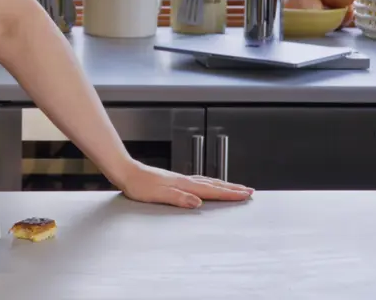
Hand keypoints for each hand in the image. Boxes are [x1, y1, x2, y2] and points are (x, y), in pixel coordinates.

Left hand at [114, 162, 253, 208]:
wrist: (126, 172)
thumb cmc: (138, 185)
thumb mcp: (158, 195)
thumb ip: (179, 198)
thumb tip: (198, 203)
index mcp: (184, 185)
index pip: (211, 191)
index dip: (229, 194)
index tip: (246, 195)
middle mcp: (185, 180)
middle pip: (214, 184)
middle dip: (232, 188)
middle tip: (249, 191)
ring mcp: (180, 179)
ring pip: (207, 182)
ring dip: (223, 185)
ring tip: (235, 187)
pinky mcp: (174, 179)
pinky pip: (199, 181)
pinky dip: (209, 183)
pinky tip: (208, 184)